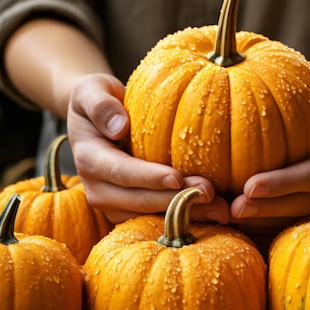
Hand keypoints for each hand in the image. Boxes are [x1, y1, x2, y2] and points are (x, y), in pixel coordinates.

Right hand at [66, 73, 230, 223]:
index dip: (149, 177)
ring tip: (220, 207)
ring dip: (186, 214)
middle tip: (210, 193)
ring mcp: (113, 205)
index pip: (121, 172)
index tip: (176, 178)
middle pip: (139, 201)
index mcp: (90, 160)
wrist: (95, 121)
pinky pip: (156, 220)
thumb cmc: (98, 100)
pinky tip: (212, 211)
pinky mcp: (128, 212)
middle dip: (176, 200)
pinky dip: (185, 217)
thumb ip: (100, 104)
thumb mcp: (91, 90)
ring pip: (150, 217)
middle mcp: (98, 189)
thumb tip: (119, 125)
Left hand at [229, 71, 309, 228]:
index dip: (283, 183)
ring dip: (266, 217)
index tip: (250, 186)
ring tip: (233, 215)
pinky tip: (245, 214)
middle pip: (305, 202)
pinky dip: (271, 215)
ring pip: (300, 213)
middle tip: (235, 209)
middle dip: (268, 208)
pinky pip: (298, 211)